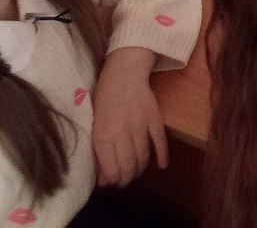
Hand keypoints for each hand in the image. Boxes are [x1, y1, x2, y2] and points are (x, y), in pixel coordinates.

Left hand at [92, 47, 166, 186]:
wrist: (124, 72)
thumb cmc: (103, 97)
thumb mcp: (94, 123)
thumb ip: (98, 149)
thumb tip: (102, 176)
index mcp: (103, 134)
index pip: (111, 167)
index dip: (113, 179)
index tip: (113, 183)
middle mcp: (122, 133)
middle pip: (128, 164)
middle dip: (126, 178)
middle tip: (124, 182)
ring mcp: (140, 125)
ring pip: (142, 156)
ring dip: (140, 169)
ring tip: (136, 174)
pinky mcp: (154, 118)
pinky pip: (160, 140)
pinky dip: (162, 155)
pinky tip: (161, 166)